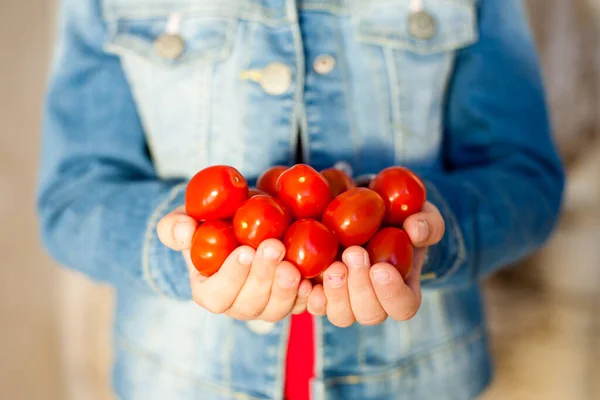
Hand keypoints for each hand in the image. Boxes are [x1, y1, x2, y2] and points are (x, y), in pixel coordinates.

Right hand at [157, 206, 311, 320]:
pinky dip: (305, 297)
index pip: (216, 295)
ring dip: (285, 289)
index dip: (231, 277)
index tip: (245, 251)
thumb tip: (183, 230)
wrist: (248, 220)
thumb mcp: (191, 218)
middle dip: (263, 278)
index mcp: (209, 291)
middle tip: (274, 247)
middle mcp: (237, 305)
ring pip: (275, 310)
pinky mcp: (289, 301)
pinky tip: (311, 280)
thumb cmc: (215, 221)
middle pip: (249, 304)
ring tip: (293, 265)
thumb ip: (177, 225)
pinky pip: (299, 307)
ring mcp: (265, 306)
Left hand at [306, 201, 443, 326]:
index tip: (381, 267)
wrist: (364, 209)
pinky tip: (305, 276)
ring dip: (336, 294)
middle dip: (360, 287)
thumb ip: (427, 222)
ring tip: (332, 265)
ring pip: (341, 316)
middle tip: (353, 253)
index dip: (393, 294)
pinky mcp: (320, 290)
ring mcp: (344, 300)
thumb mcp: (421, 212)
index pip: (404, 306)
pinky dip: (308, 295)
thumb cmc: (398, 214)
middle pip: (369, 314)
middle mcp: (373, 302)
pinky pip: (312, 305)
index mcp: (403, 289)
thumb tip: (415, 229)